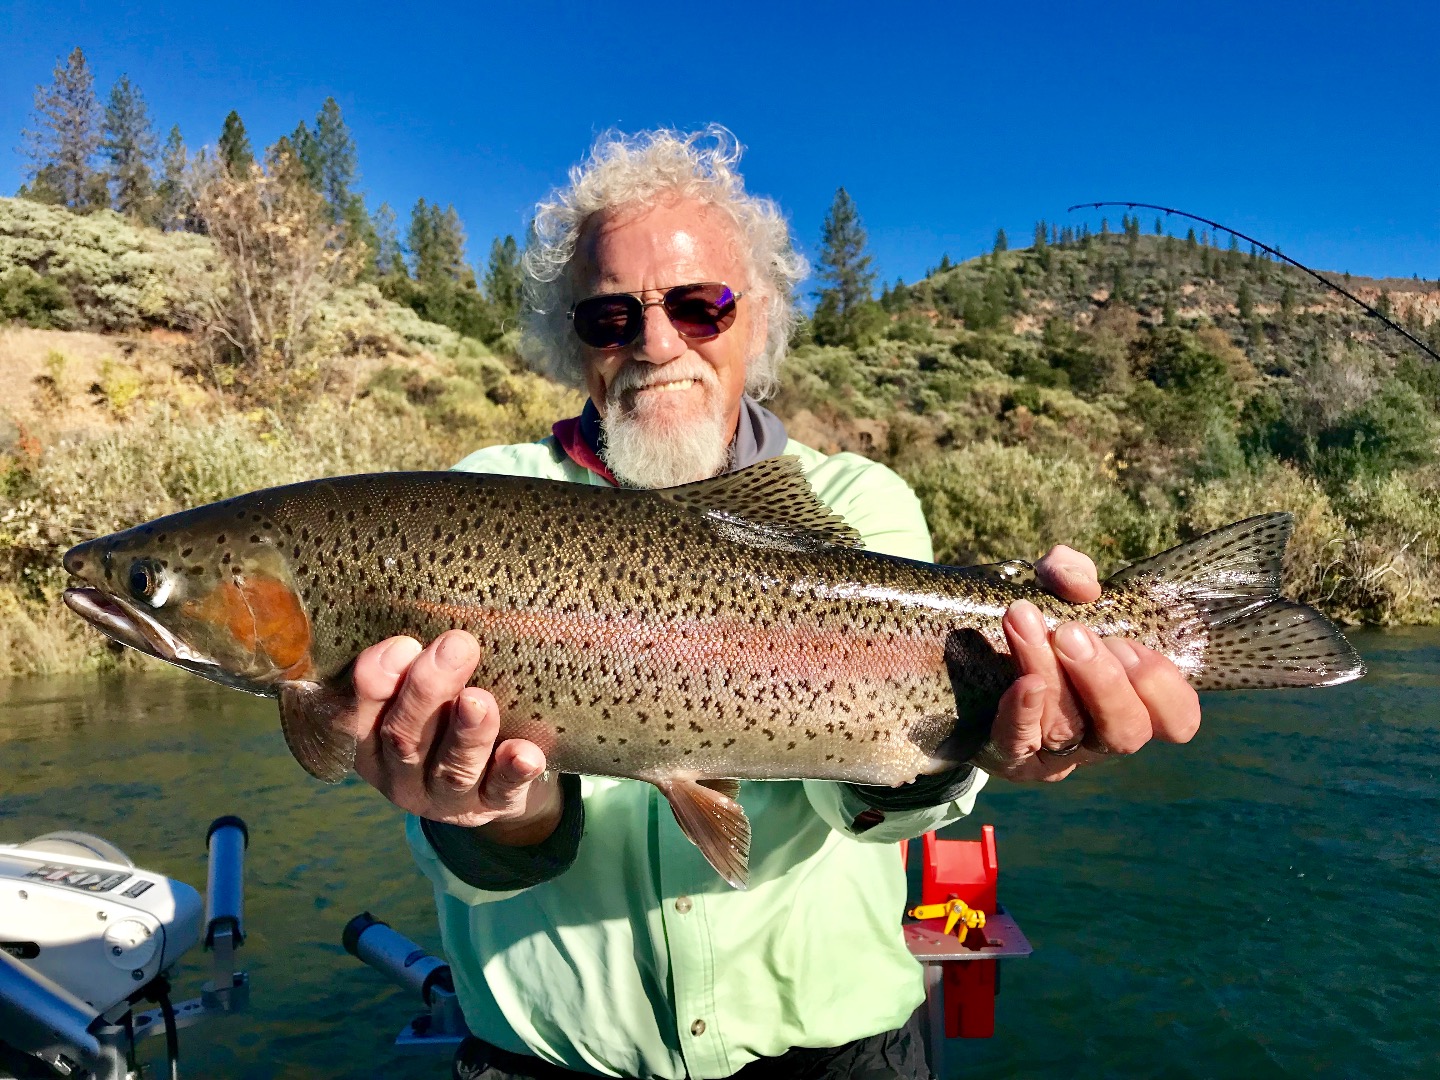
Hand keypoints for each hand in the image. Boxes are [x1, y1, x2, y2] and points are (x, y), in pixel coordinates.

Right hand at [345, 629, 563, 841]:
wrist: (496, 780)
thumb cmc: (446, 716)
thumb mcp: (419, 693)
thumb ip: (413, 665)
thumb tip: (429, 626)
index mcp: (371, 744)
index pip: (355, 719)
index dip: (374, 684)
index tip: (403, 643)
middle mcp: (401, 776)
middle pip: (404, 738)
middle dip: (427, 692)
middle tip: (456, 647)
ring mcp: (446, 798)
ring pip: (451, 768)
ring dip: (465, 733)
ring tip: (480, 700)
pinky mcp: (491, 808)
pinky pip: (502, 793)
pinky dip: (513, 772)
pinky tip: (526, 754)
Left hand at [983, 545, 1201, 781]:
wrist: (966, 663)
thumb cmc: (1033, 626)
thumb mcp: (1053, 586)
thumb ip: (1071, 571)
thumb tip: (1083, 587)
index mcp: (1134, 702)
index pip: (1178, 721)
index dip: (1162, 688)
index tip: (1127, 642)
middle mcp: (1103, 737)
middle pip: (1125, 730)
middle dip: (1104, 680)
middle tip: (1071, 632)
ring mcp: (1058, 754)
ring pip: (1067, 730)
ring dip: (1050, 674)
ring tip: (1025, 622)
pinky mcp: (1012, 757)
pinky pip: (1019, 745)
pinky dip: (1022, 713)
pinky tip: (1022, 682)